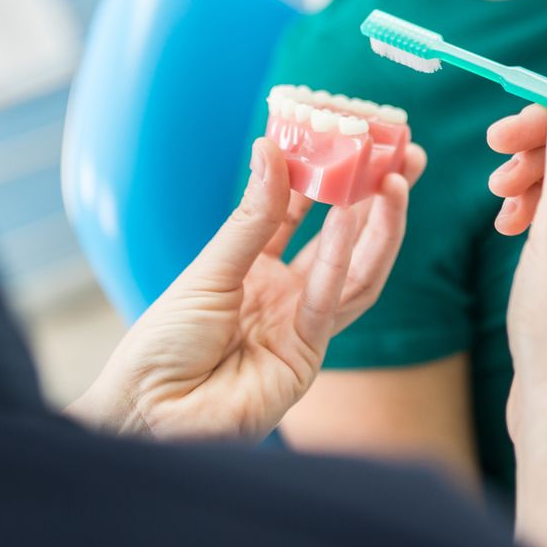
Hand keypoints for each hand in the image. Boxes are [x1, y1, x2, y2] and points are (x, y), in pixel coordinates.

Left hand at [68, 136, 426, 443]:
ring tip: (394, 181)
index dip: (325, 172)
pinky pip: (329, 302)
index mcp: (255, 267)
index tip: (348, 133)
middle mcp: (284, 293)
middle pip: (342, 237)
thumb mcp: (209, 269)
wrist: (145, 413)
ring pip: (354, 270)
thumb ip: (252, 216)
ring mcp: (299, 326)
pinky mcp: (306, 358)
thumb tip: (271, 147)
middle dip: (374, 196)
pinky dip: (343, 259)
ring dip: (377, 227)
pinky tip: (353, 220)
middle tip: (402, 154)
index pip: (300, 210)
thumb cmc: (163, 343)